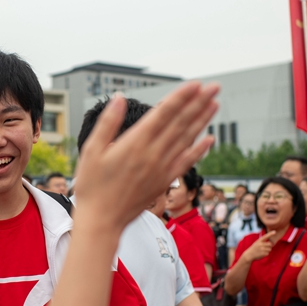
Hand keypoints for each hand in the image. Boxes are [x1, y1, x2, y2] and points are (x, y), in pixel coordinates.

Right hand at [74, 82, 217, 231]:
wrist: (102, 221)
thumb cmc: (92, 186)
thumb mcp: (91, 151)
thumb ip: (108, 123)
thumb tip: (119, 98)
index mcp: (135, 143)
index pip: (163, 114)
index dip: (181, 98)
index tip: (195, 84)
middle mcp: (153, 154)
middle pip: (180, 123)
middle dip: (198, 103)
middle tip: (214, 87)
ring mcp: (161, 169)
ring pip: (187, 139)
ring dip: (202, 120)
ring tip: (215, 103)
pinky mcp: (164, 182)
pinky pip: (186, 162)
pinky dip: (199, 150)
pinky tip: (210, 139)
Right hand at [245, 231, 275, 260]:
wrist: (249, 254)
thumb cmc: (254, 248)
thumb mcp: (257, 243)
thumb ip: (263, 242)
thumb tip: (272, 244)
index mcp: (259, 240)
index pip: (265, 236)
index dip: (270, 234)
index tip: (275, 231)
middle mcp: (260, 244)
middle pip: (270, 244)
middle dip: (269, 246)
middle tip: (265, 247)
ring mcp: (262, 249)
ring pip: (270, 249)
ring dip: (267, 250)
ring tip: (262, 251)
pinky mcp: (263, 253)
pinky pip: (268, 253)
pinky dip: (265, 254)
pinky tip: (261, 254)